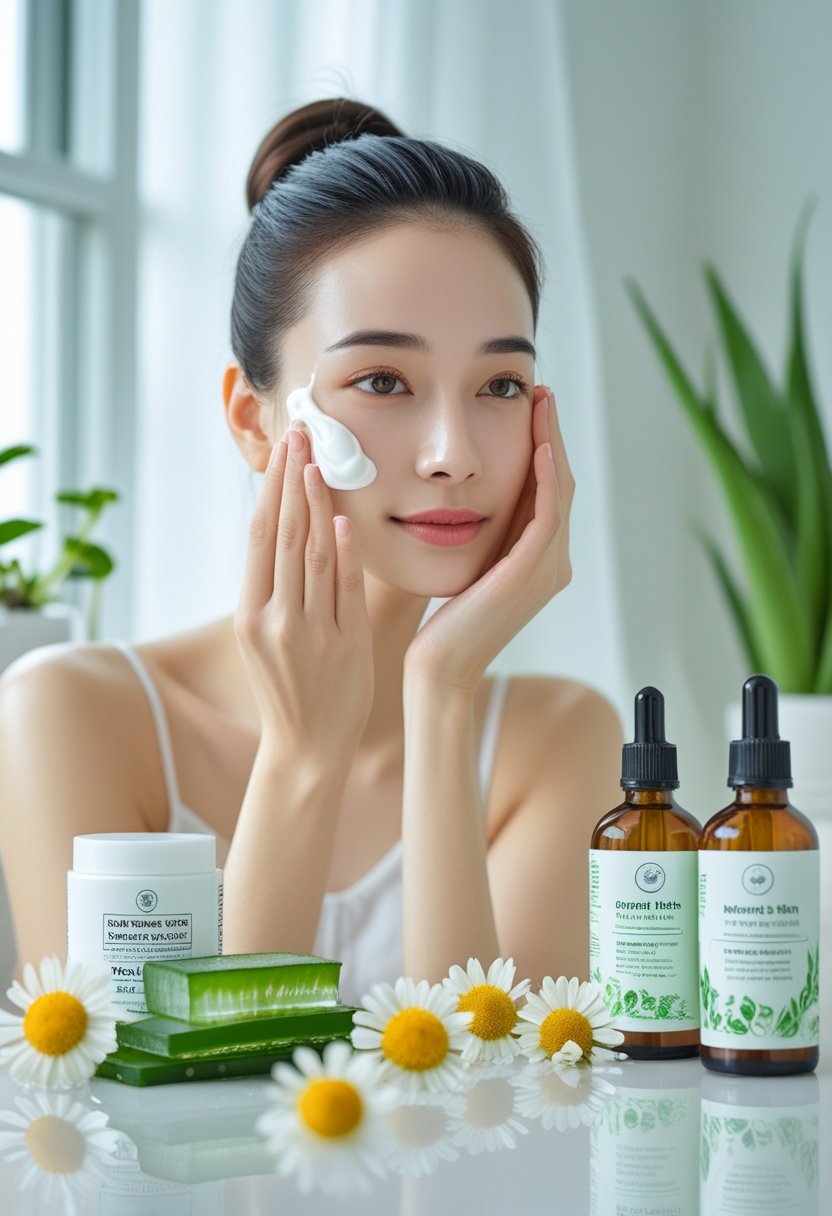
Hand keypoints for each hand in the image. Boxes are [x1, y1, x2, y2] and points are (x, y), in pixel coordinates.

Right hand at [235, 426, 373, 755]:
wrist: (307, 748)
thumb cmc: (288, 688)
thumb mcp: (265, 636)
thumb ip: (277, 586)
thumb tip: (288, 525)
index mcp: (249, 613)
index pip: (259, 537)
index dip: (272, 489)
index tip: (283, 450)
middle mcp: (273, 619)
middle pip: (282, 536)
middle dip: (292, 481)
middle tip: (302, 434)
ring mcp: (308, 633)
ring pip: (312, 556)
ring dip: (317, 506)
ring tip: (320, 463)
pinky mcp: (344, 647)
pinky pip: (344, 592)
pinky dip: (344, 556)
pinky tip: (345, 522)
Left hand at [403, 386, 573, 690]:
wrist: (440, 666)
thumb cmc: (444, 622)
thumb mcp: (472, 565)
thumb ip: (486, 535)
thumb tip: (477, 495)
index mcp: (541, 562)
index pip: (550, 491)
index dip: (545, 445)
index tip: (532, 406)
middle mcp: (553, 565)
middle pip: (561, 485)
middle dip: (552, 435)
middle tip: (542, 393)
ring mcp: (546, 572)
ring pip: (559, 493)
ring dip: (551, 445)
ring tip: (541, 406)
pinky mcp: (528, 577)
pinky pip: (546, 519)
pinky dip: (545, 482)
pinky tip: (539, 450)